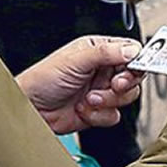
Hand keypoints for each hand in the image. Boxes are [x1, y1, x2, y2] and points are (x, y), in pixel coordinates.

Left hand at [16, 36, 143, 134]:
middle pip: (134, 77)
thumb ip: (105, 53)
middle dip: (122, 84)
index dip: (136, 62)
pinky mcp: (99, 111)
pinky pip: (114, 116)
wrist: (30, 109)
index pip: (131, 52)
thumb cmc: (43, 79)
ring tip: (88, 98)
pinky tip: (83, 109)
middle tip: (113, 85)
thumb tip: (131, 50)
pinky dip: (99, 115)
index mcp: (99, 50)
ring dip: (107, 101)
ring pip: (126, 98)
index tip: (132, 70)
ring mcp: (102, 91)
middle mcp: (103, 70)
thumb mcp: (75, 60)